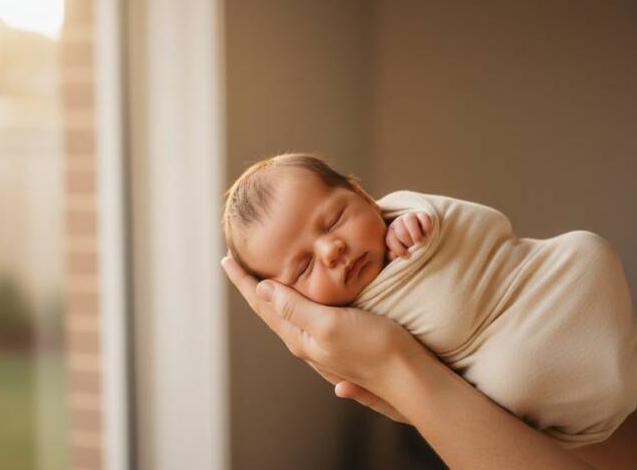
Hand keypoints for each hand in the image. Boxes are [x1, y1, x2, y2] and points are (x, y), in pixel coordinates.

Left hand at [221, 255, 426, 421]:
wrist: (410, 378)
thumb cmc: (374, 347)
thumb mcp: (330, 324)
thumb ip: (295, 308)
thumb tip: (261, 289)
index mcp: (299, 337)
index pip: (262, 304)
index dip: (243, 281)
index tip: (226, 259)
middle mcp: (306, 344)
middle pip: (270, 311)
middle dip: (252, 287)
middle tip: (236, 264)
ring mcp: (323, 347)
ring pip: (288, 316)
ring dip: (272, 296)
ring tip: (261, 279)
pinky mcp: (341, 345)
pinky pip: (306, 321)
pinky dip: (294, 304)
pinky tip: (300, 301)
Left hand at [386, 212, 431, 260]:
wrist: (419, 240)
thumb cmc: (406, 248)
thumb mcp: (398, 253)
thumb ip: (394, 255)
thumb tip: (394, 255)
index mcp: (390, 233)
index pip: (390, 240)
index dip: (399, 250)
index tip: (407, 256)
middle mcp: (398, 223)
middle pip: (401, 232)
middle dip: (408, 242)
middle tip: (414, 247)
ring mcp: (410, 217)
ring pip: (409, 219)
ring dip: (416, 233)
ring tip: (420, 242)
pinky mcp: (422, 215)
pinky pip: (424, 217)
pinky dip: (426, 226)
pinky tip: (427, 234)